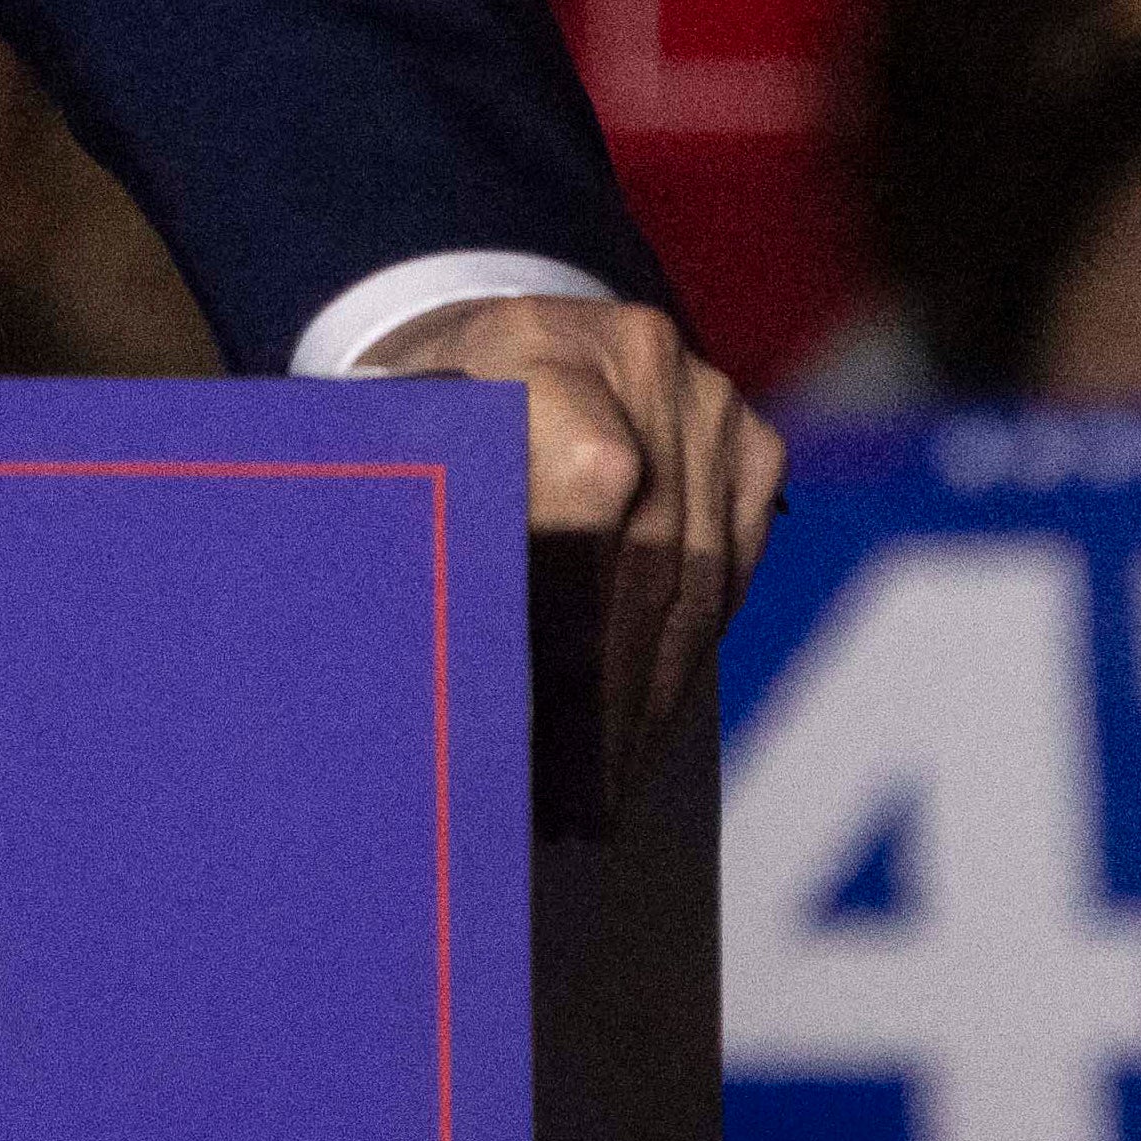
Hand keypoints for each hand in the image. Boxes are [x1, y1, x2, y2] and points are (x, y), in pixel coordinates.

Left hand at [357, 292, 782, 770]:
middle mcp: (633, 354)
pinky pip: (734, 563)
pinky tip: (652, 715)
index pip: (591, 490)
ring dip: (655, 691)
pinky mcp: (746, 435)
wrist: (485, 341)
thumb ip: (431, 531)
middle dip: (613, 692)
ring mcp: (703, 392)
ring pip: (699, 572)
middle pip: (647, 551)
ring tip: (610, 781)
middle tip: (579, 799)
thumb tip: (454, 688)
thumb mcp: (393, 451)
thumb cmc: (422, 418)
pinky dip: (692, 646)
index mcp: (530, 345)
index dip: (574, 617)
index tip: (536, 725)